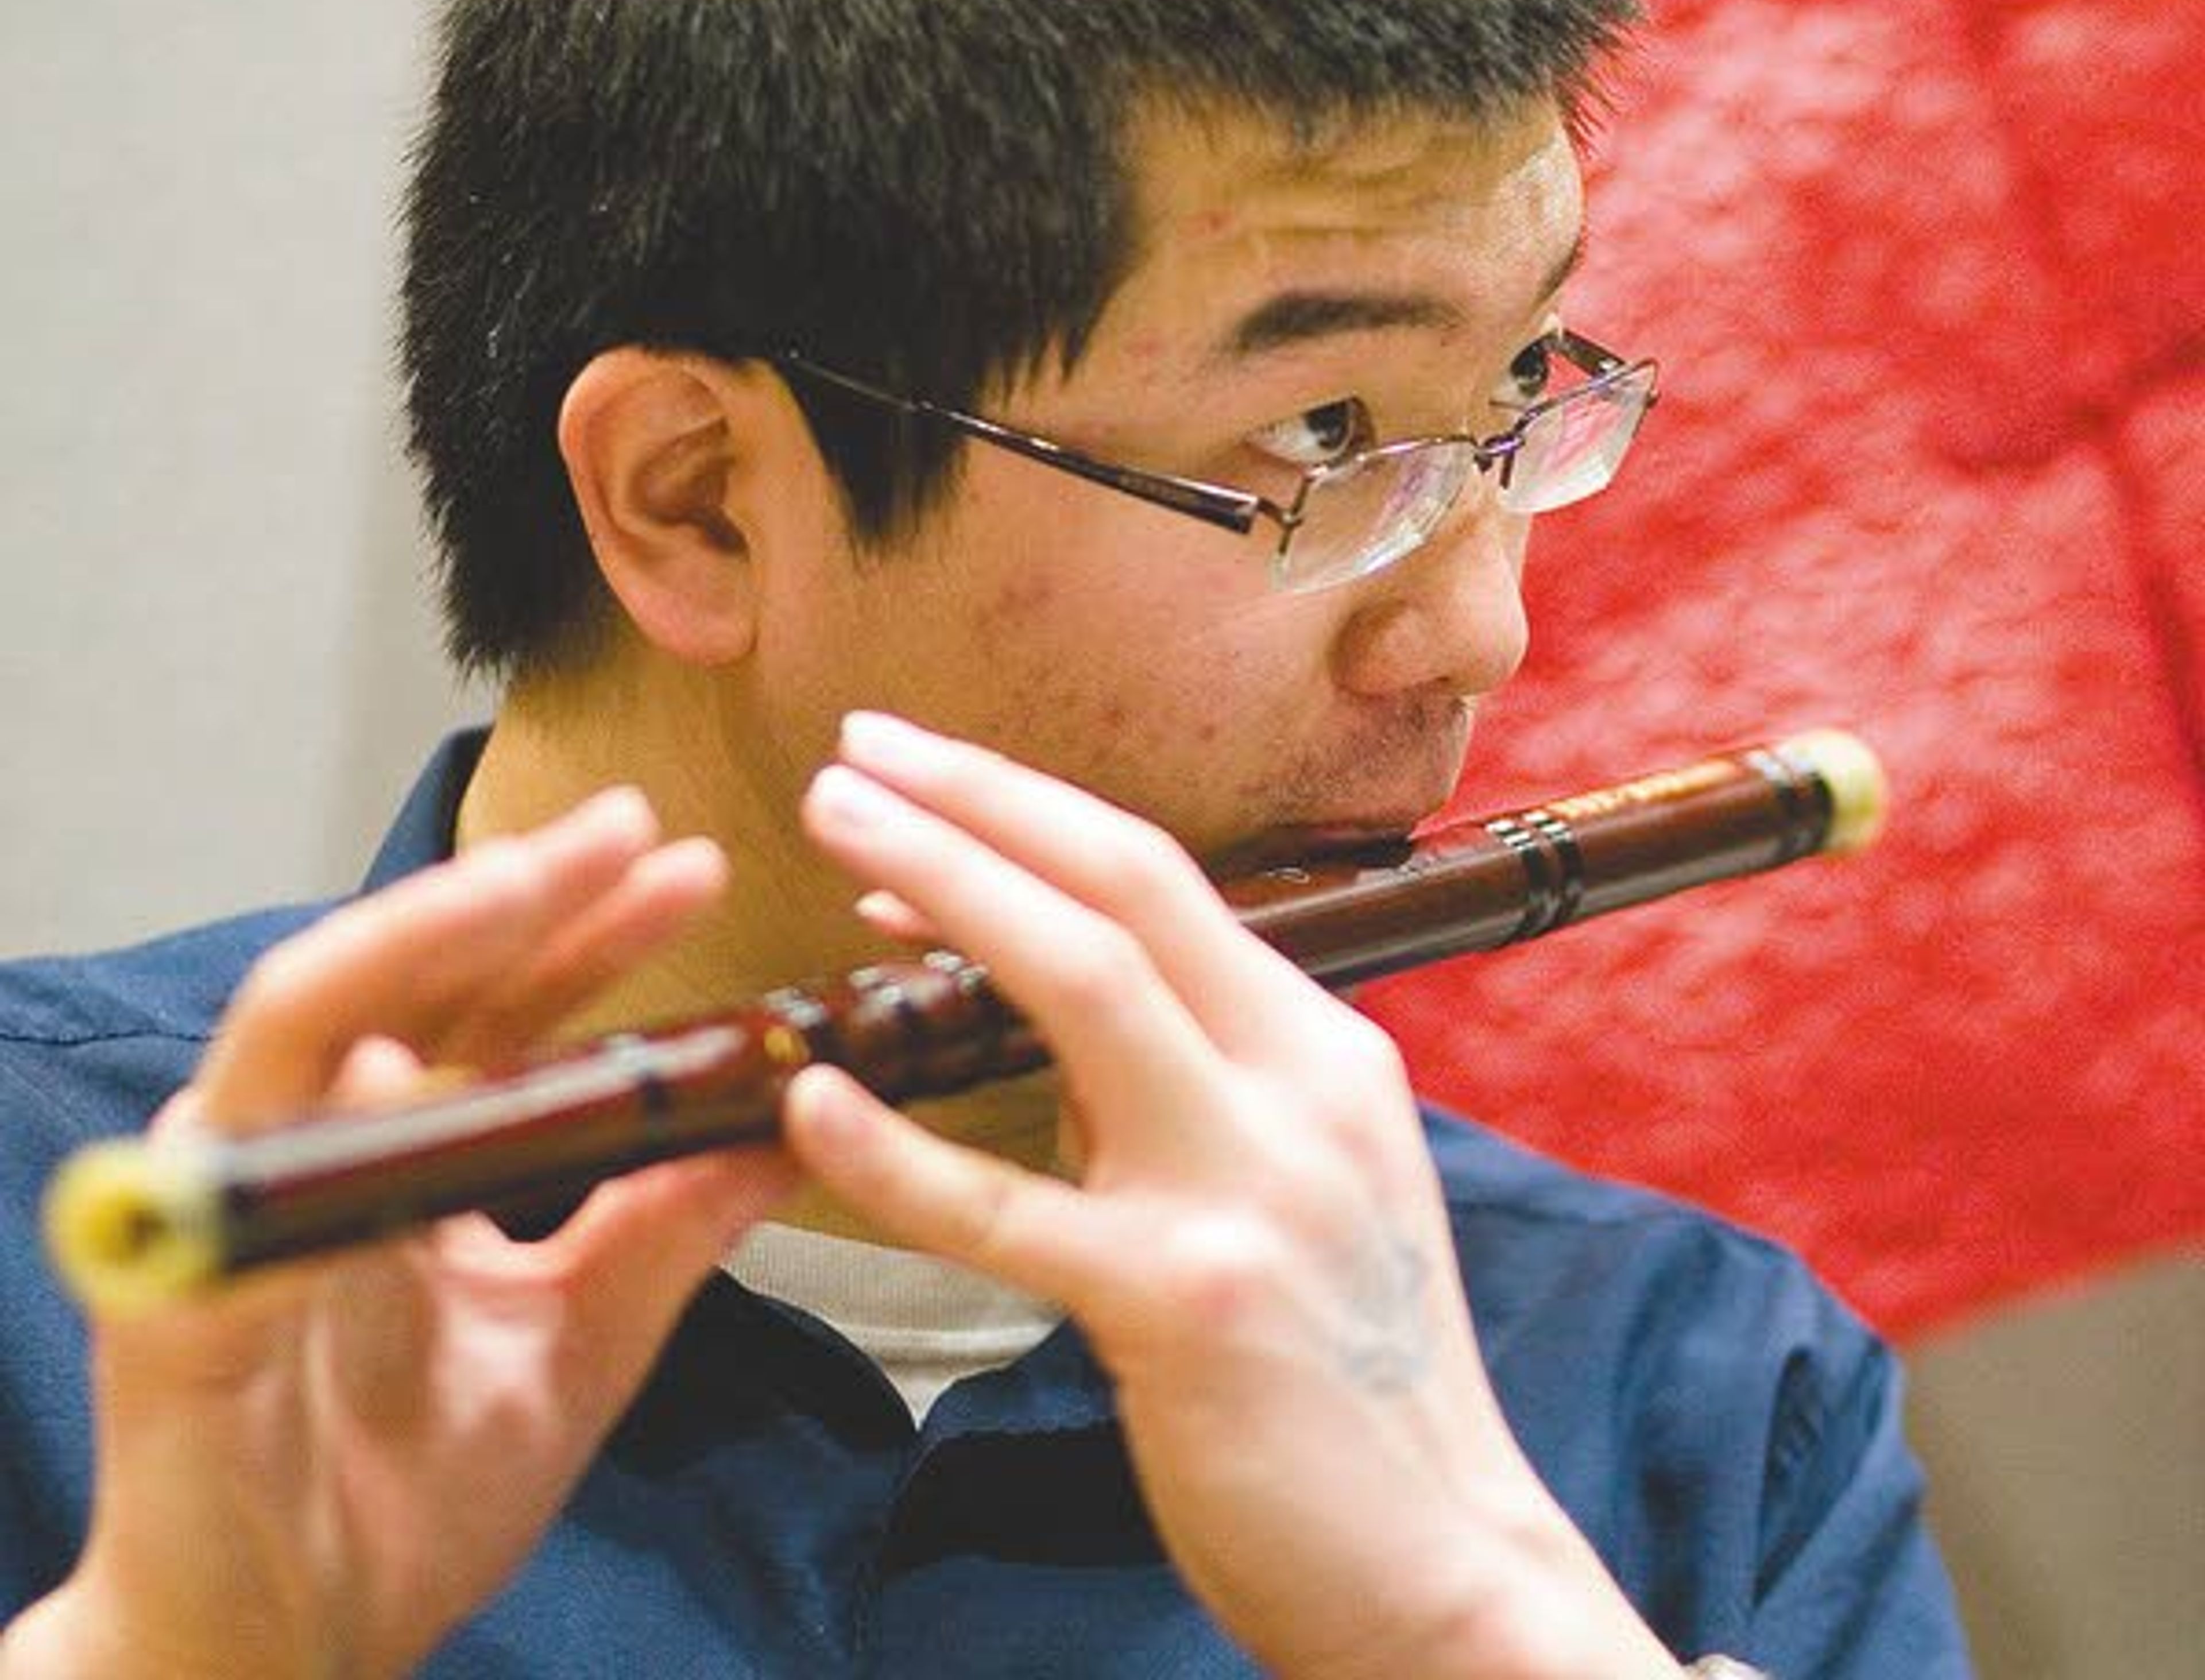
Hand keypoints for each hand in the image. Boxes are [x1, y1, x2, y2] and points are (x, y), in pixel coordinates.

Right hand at [5, 792, 794, 1679]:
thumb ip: (665, 1233)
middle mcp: (318, 1153)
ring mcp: (240, 1214)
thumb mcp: (582, 1344)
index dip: (589, 932)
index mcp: (408, 1156)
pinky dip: (321, 1116)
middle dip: (521, 894)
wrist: (293, 1650)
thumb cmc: (413, 1493)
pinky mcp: (179, 1305)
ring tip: (525, 883)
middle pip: (416, 983)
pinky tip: (395, 1063)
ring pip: (306, 1026)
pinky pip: (245, 1183)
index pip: (501, 1007)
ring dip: (414, 944)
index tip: (689, 870)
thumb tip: (788, 1132)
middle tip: (633, 827)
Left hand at [785, 712, 1679, 1679]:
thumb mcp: (1286, 1179)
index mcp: (1320, 1047)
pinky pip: (1009, 1209)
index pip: (1162, 878)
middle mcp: (1297, 1087)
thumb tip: (1012, 984)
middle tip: (852, 755)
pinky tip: (810, 1102)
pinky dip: (896, 1151)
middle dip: (979, 802)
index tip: (918, 769)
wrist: (1441, 1560)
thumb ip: (1166, 1082)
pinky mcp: (1183, 1307)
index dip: (1027, 808)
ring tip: (828, 834)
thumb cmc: (1341, 1365)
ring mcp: (1246, 1188)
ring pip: (1079, 987)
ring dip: (944, 887)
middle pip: (1123, 886)